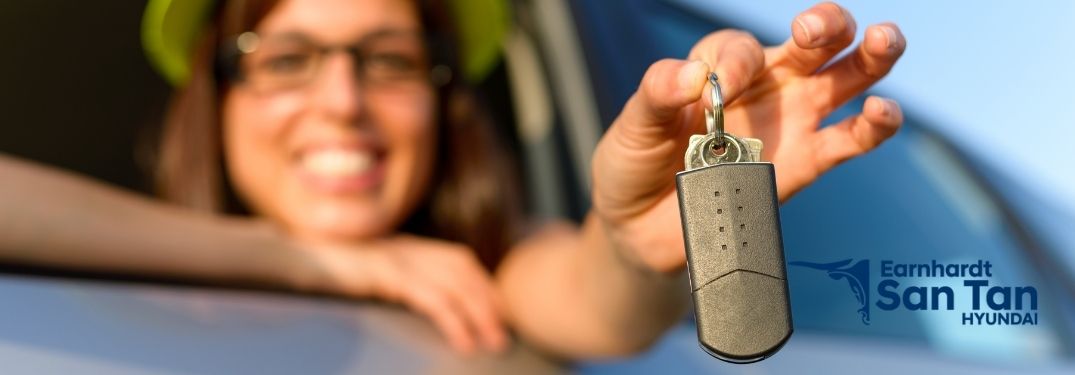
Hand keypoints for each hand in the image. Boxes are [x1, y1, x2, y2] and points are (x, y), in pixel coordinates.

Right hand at [294, 234, 507, 354]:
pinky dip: (452, 320)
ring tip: (492, 343)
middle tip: (505, 335)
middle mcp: (409, 248)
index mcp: (409, 247)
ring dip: (479, 314)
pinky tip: (463, 341)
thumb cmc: (330, 270)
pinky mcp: (385, 273)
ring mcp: (397, 258)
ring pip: (454, 284)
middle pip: (464, 270)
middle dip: (489, 303)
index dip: (485, 284)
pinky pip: (429, 297)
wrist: (293, 255)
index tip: (502, 312)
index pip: (461, 260)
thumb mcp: (372, 273)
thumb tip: (425, 304)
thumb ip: (398, 281)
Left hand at [591, 2, 905, 271]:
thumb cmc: (636, 163)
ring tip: (885, 41)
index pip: (738, 49)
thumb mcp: (633, 125)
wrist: (641, 227)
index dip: (733, 63)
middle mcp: (765, 85)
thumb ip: (657, 95)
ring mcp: (791, 122)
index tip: (713, 88)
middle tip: (815, 27)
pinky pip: (848, 141)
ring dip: (870, 58)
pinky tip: (884, 112)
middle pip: (811, 42)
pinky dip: (872, 127)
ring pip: (844, 79)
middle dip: (825, 24)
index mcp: (719, 66)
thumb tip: (693, 75)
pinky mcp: (804, 165)